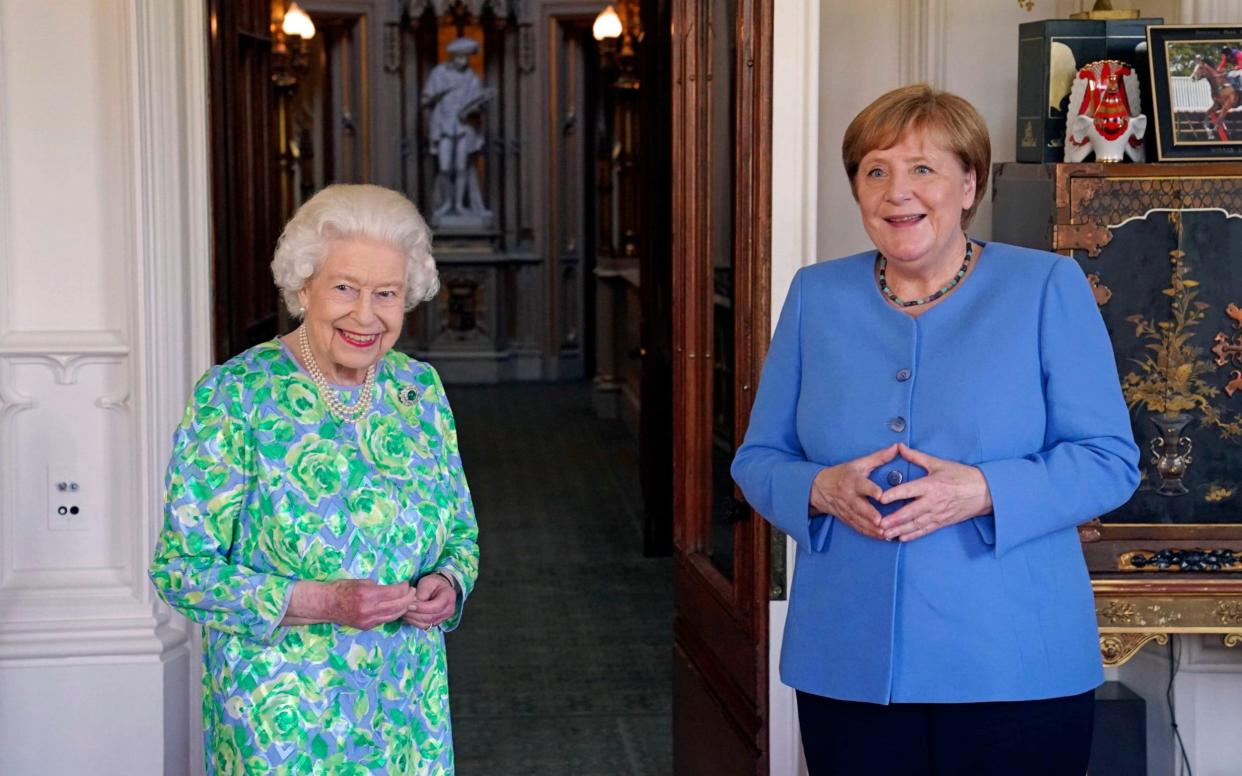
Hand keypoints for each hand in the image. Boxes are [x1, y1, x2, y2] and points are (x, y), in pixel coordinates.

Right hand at [327, 579, 418, 629]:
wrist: (325, 605)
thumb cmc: (341, 589)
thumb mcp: (360, 581)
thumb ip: (377, 586)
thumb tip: (392, 590)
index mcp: (368, 595)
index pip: (394, 592)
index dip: (404, 588)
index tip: (407, 584)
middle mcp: (369, 609)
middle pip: (397, 606)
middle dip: (408, 599)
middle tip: (413, 592)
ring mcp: (368, 620)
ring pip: (393, 616)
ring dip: (403, 608)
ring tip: (408, 601)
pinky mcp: (366, 626)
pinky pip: (384, 620)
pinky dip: (392, 614)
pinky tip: (396, 608)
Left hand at [402, 573, 456, 629]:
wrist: (439, 588)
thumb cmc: (433, 583)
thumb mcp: (428, 582)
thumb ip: (423, 591)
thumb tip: (415, 602)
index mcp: (448, 597)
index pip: (436, 607)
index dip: (421, 608)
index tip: (409, 605)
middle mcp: (448, 610)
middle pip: (430, 617)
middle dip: (415, 614)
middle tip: (403, 609)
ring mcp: (443, 618)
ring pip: (426, 623)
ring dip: (413, 619)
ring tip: (404, 612)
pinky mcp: (436, 623)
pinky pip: (424, 626)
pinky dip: (414, 622)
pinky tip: (408, 616)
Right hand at [809, 444, 898, 540]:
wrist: (819, 487)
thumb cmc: (843, 473)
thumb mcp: (859, 463)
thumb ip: (879, 457)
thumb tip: (897, 447)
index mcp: (852, 480)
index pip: (862, 485)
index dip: (871, 490)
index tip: (880, 495)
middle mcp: (848, 496)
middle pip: (859, 507)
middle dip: (869, 515)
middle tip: (881, 521)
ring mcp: (846, 509)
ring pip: (859, 520)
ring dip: (871, 528)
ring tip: (885, 533)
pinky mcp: (846, 518)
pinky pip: (857, 527)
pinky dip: (869, 533)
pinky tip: (881, 537)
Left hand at [878, 444, 992, 541]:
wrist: (984, 491)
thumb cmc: (961, 475)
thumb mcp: (938, 463)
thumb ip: (916, 456)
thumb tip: (899, 447)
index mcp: (931, 485)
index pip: (909, 490)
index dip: (895, 494)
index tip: (881, 499)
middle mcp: (933, 501)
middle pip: (910, 512)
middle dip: (894, 519)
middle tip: (879, 524)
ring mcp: (938, 514)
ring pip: (916, 524)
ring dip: (900, 530)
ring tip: (885, 534)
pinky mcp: (942, 522)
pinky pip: (925, 530)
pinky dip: (913, 535)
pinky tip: (901, 538)